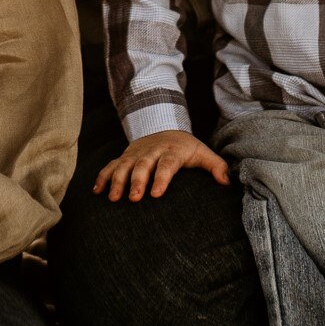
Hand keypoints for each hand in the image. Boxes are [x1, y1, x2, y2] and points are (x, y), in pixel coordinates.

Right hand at [92, 129, 230, 200]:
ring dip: (117, 181)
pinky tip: (97, 191)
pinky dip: (103, 177)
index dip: (161, 178)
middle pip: (143, 165)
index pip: (167, 164)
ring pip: (124, 165)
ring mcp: (136, 153)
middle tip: (133, 198)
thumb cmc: (185, 148)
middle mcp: (151, 151)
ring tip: (113, 198)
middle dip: (136, 181)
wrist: (164, 127)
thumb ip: (216, 166)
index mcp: (172, 151)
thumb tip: (227, 182)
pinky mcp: (124, 156)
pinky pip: (111, 165)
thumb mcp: (202, 152)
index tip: (156, 194)